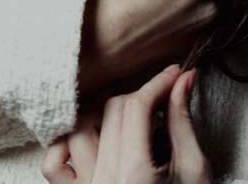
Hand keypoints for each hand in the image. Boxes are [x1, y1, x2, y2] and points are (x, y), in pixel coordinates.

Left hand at [42, 63, 212, 183]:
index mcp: (135, 176)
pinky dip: (66, 148)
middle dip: (141, 96)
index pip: (136, 107)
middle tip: (162, 98)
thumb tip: (184, 79)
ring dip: (104, 117)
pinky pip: (53, 166)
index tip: (174, 74)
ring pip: (80, 130)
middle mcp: (105, 183)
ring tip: (129, 122)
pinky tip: (93, 144)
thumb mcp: (194, 169)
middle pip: (112, 111)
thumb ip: (183, 121)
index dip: (157, 83)